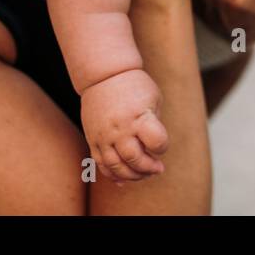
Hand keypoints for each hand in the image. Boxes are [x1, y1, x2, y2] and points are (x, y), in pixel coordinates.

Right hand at [80, 68, 168, 183]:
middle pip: (134, 159)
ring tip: (143, 174)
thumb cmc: (134, 85)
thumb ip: (155, 124)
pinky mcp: (92, 139)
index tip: (161, 143)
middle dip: (148, 168)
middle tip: (157, 168)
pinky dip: (112, 175)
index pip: (156, 142)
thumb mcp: (153, 99)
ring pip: (116, 166)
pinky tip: (122, 180)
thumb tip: (155, 151)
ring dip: (131, 176)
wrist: (104, 74)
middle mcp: (119, 128)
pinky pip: (101, 163)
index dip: (162, 147)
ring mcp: (104, 135)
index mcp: (138, 116)